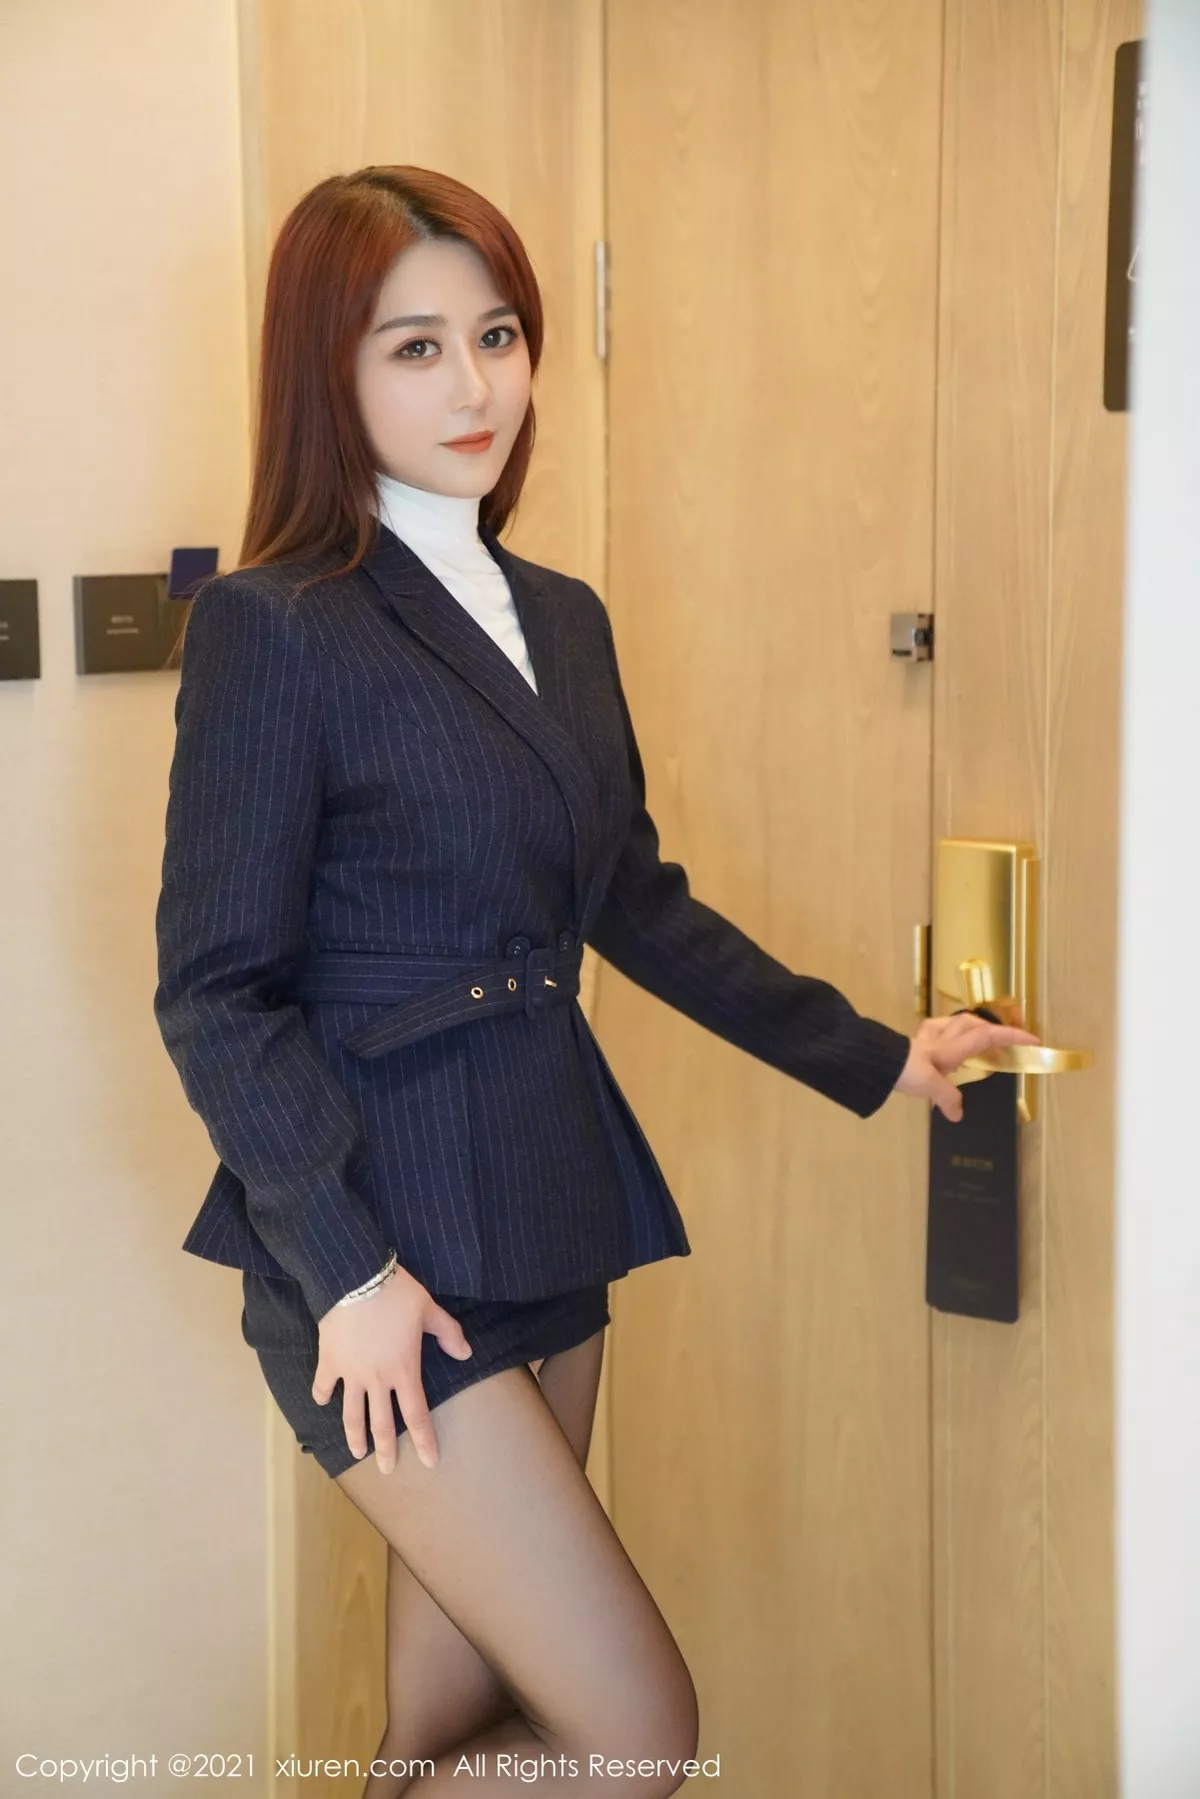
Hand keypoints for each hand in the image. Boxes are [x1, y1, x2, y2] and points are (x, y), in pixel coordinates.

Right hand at [312, 1264, 472, 1474]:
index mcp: (405, 1370)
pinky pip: (323, 1385)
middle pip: (382, 1424)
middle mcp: (378, 1380)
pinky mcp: (329, 1361)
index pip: (418, 1415)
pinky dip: (322, 1395)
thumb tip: (465, 1354)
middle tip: (386, 1470)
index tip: (429, 1462)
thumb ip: (448, 1334)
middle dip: (386, 1450)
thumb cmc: (397, 1293)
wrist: (356, 1278)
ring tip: (357, 1452)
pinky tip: (322, 1403)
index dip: (424, 1440)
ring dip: (354, 1436)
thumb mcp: (429, 1310)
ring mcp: (351, 1373)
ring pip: (352, 1414)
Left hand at [892, 1010, 1041, 1122]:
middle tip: (1005, 1040)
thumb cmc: (904, 1070)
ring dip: (971, 1028)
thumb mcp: (930, 1086)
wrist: (873, 1059)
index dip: (1012, 1036)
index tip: (1034, 1040)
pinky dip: (947, 1033)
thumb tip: (958, 1114)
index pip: (988, 1036)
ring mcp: (926, 1037)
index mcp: (952, 1047)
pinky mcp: (913, 1041)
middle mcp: (942, 1037)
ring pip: (955, 1023)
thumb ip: (947, 1098)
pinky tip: (944, 1040)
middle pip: (973, 1024)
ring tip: (980, 1039)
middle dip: (992, 1029)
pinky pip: (936, 1030)